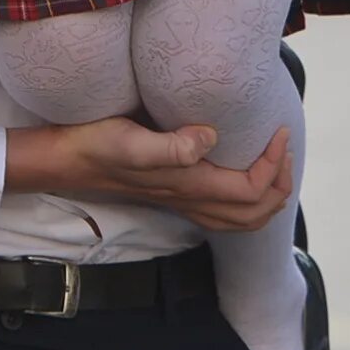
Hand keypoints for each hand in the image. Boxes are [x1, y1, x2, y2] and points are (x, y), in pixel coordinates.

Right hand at [4, 118, 294, 233]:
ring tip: (273, 163)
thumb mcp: (131, 140)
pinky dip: (246, 202)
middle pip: (254, 214)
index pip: (251, 189)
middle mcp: (190, 198)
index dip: (274, 164)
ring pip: (241, 219)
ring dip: (267, 197)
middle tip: (283, 148)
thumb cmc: (96, 144)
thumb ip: (172, 145)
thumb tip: (211, 137)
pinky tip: (240, 176)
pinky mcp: (173, 195)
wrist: (66, 159)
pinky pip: (223, 213)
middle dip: (280, 185)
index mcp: (188, 184)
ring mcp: (181, 201)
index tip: (278, 130)